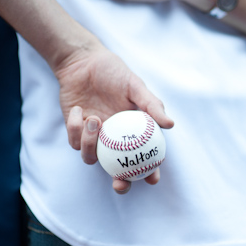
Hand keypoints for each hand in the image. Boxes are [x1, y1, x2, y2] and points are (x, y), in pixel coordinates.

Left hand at [54, 41, 173, 193]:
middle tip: (120, 182)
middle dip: (121, 183)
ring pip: (92, 158)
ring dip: (91, 144)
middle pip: (119, 171)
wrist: (82, 62)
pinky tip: (79, 109)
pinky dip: (75, 128)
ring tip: (95, 120)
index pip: (144, 157)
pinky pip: (74, 142)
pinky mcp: (75, 132)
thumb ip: (152, 106)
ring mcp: (94, 138)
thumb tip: (170, 125)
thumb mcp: (135, 86)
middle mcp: (114, 140)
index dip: (150, 172)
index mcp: (132, 132)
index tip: (152, 178)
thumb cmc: (114, 72)